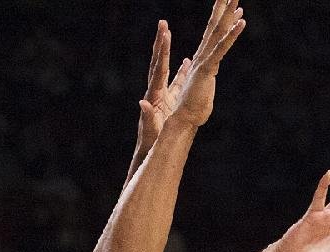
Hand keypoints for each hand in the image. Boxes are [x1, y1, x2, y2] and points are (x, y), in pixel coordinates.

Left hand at [136, 20, 192, 153]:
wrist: (150, 149)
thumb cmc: (151, 142)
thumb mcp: (150, 129)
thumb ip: (147, 116)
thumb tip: (142, 102)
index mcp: (154, 94)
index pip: (159, 68)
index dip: (163, 51)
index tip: (166, 34)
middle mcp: (156, 90)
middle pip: (159, 62)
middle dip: (161, 43)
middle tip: (163, 24)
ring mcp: (162, 94)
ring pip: (166, 68)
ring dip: (168, 52)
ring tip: (170, 34)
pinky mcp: (168, 100)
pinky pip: (176, 81)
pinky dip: (181, 70)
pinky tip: (187, 61)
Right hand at [170, 0, 245, 127]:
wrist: (182, 119)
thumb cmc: (192, 109)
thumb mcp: (204, 89)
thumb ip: (205, 77)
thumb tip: (203, 72)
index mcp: (202, 60)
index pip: (214, 35)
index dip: (223, 20)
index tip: (233, 8)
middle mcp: (202, 56)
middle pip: (215, 26)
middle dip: (223, 7)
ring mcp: (204, 60)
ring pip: (218, 32)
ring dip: (228, 13)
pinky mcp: (207, 68)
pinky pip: (221, 48)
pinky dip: (232, 35)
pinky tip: (242, 22)